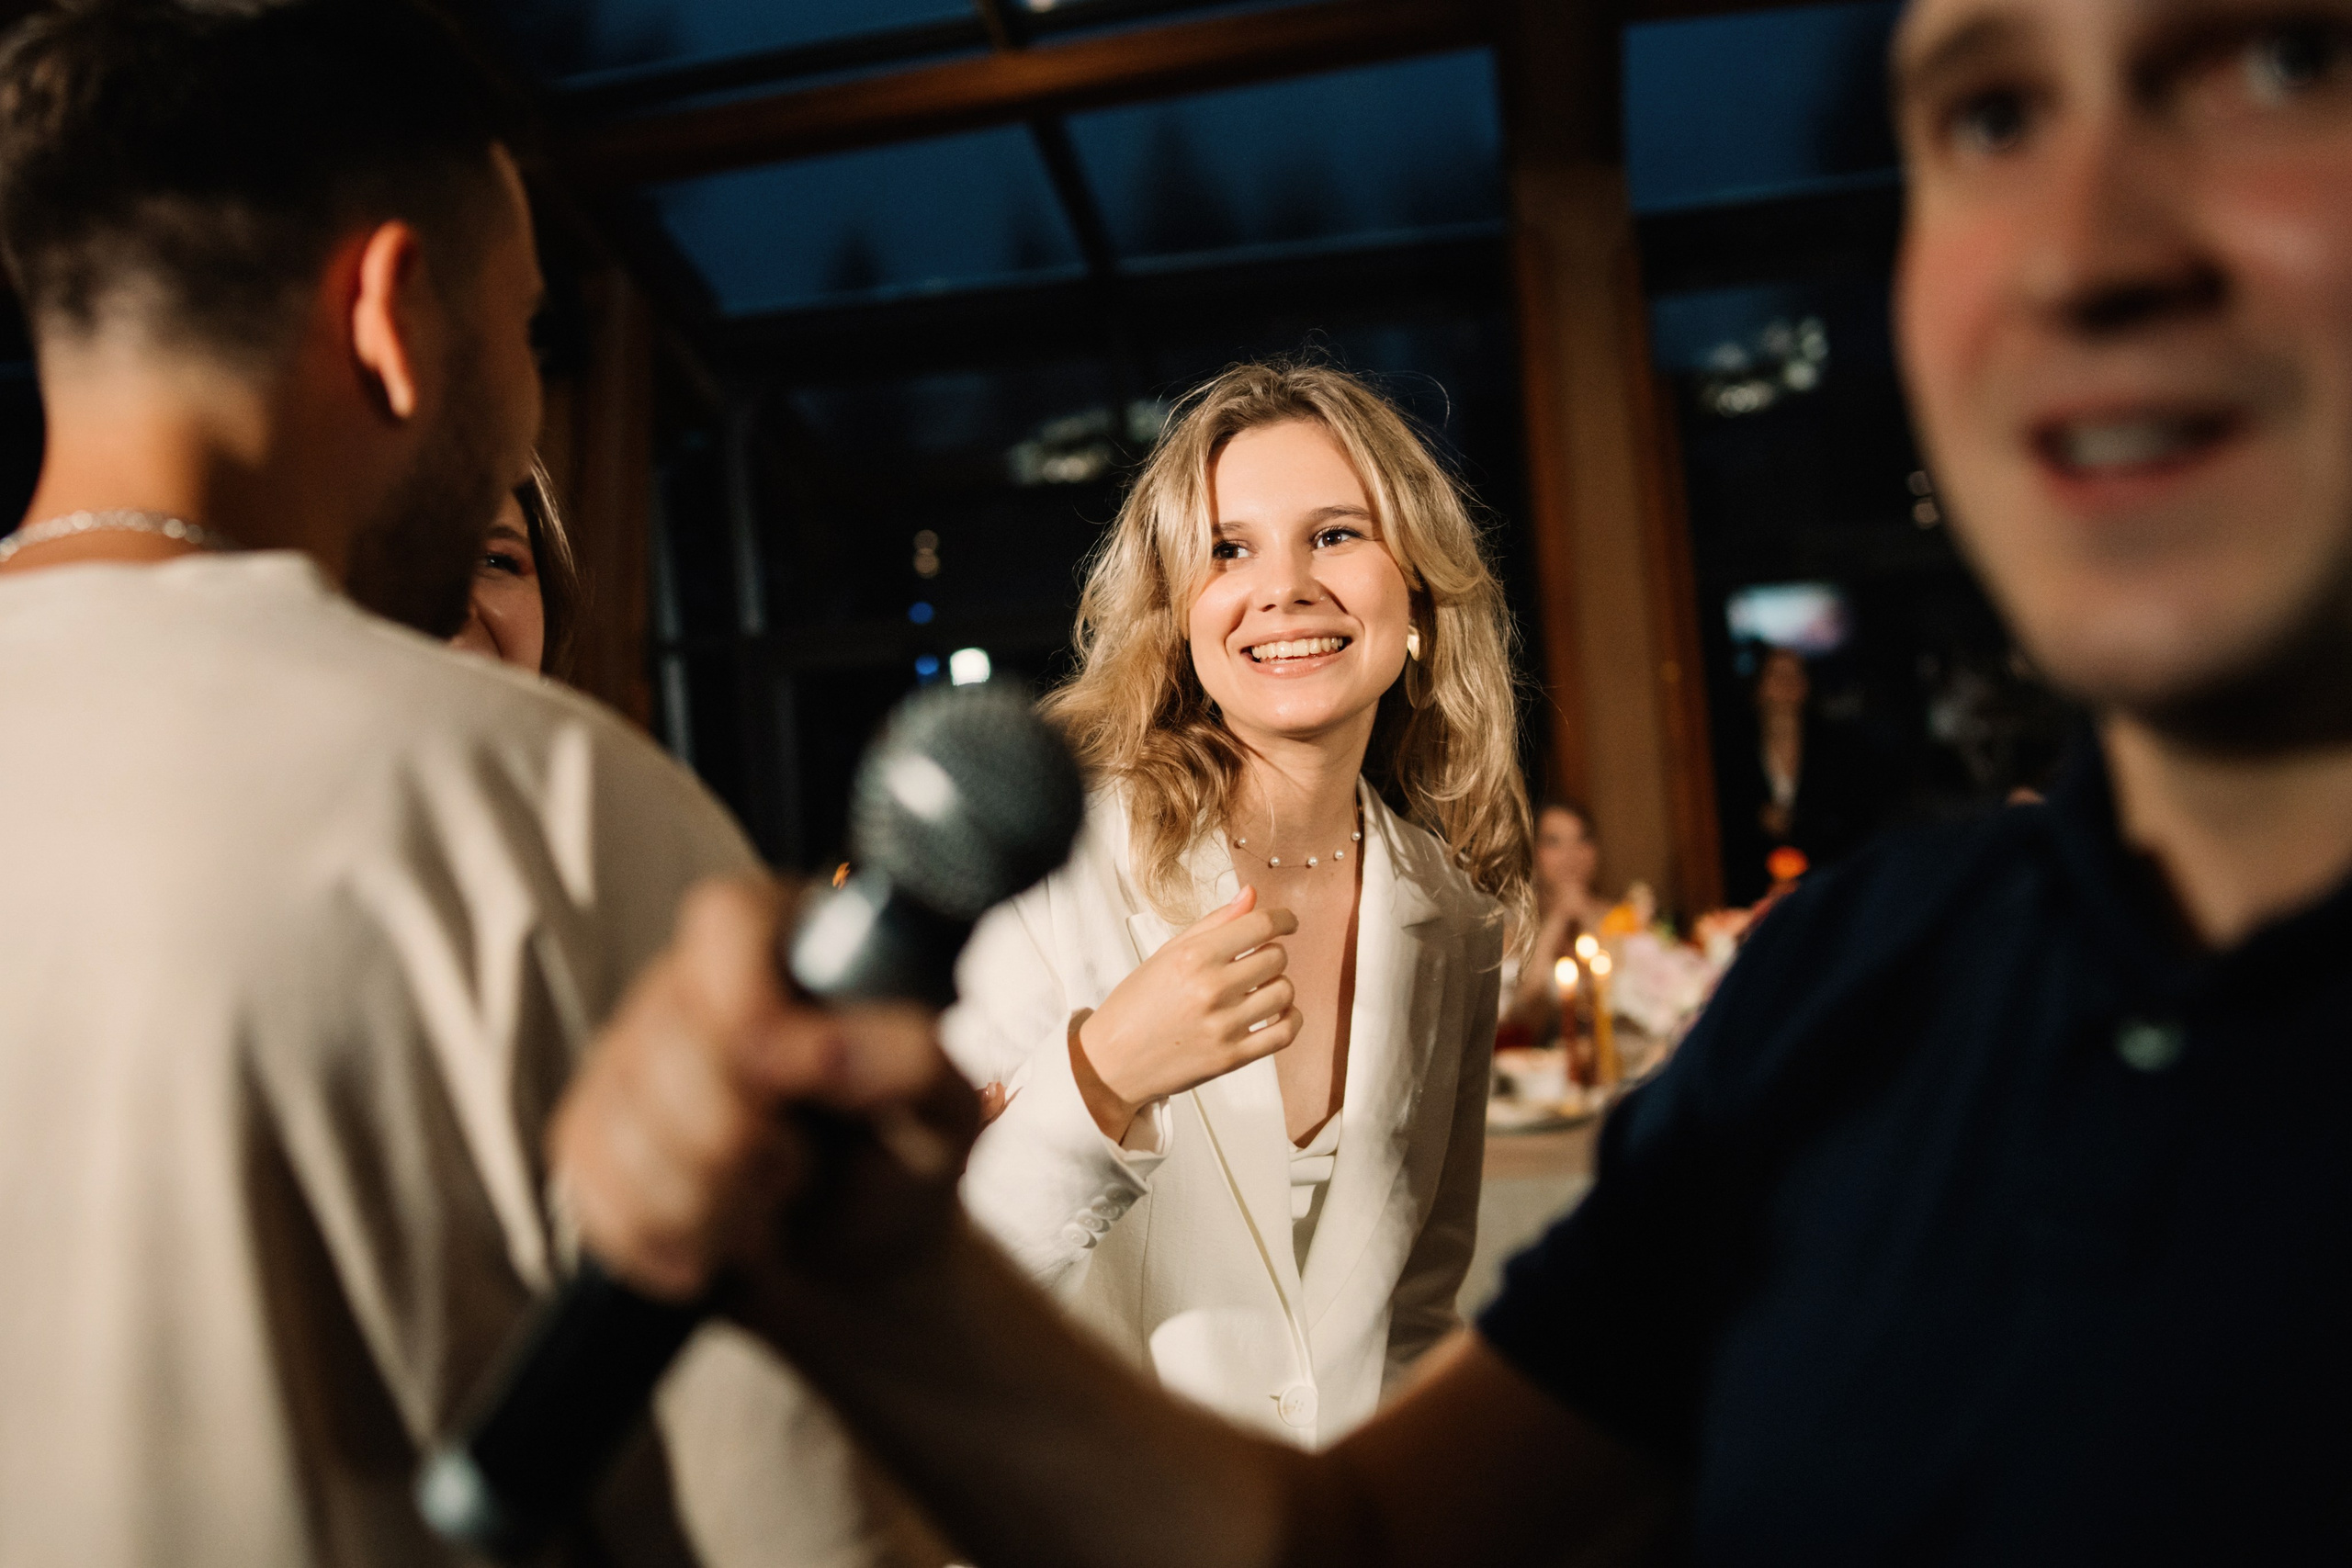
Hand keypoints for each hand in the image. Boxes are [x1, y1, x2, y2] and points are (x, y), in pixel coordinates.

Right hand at [548, 876, 970, 1303]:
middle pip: (673, 1046)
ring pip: (629, 1129)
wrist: (855, 1260)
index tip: (813, 1078)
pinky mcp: (586, 1132)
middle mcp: (691, 982)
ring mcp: (626, 1054)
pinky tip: (718, 1235)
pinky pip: (597, 1190)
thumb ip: (910, 1063)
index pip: (727, 920)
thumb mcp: (944, 1113)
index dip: (752, 1006)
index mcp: (786, 942)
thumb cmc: (901, 1163)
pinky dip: (671, 1237)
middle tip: (803, 1167)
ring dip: (716, 1202)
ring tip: (767, 1206)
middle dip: (748, 1142)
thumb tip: (831, 1046)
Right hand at [1071, 886, 1300, 1140]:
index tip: (1287, 923)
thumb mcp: (1167, 953)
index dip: (1284, 919)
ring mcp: (1223, 1026)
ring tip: (1259, 988)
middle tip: (1255, 960)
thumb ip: (1214, 923)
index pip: (1260, 925)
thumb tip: (1252, 894)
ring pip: (1285, 992)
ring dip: (1279, 985)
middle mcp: (1211, 989)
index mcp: (1193, 957)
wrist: (1112, 1061)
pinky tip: (1275, 1012)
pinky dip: (1290, 1018)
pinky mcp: (1232, 1057)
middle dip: (1272, 953)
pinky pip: (1285, 1033)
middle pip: (1277, 957)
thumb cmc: (1136, 1005)